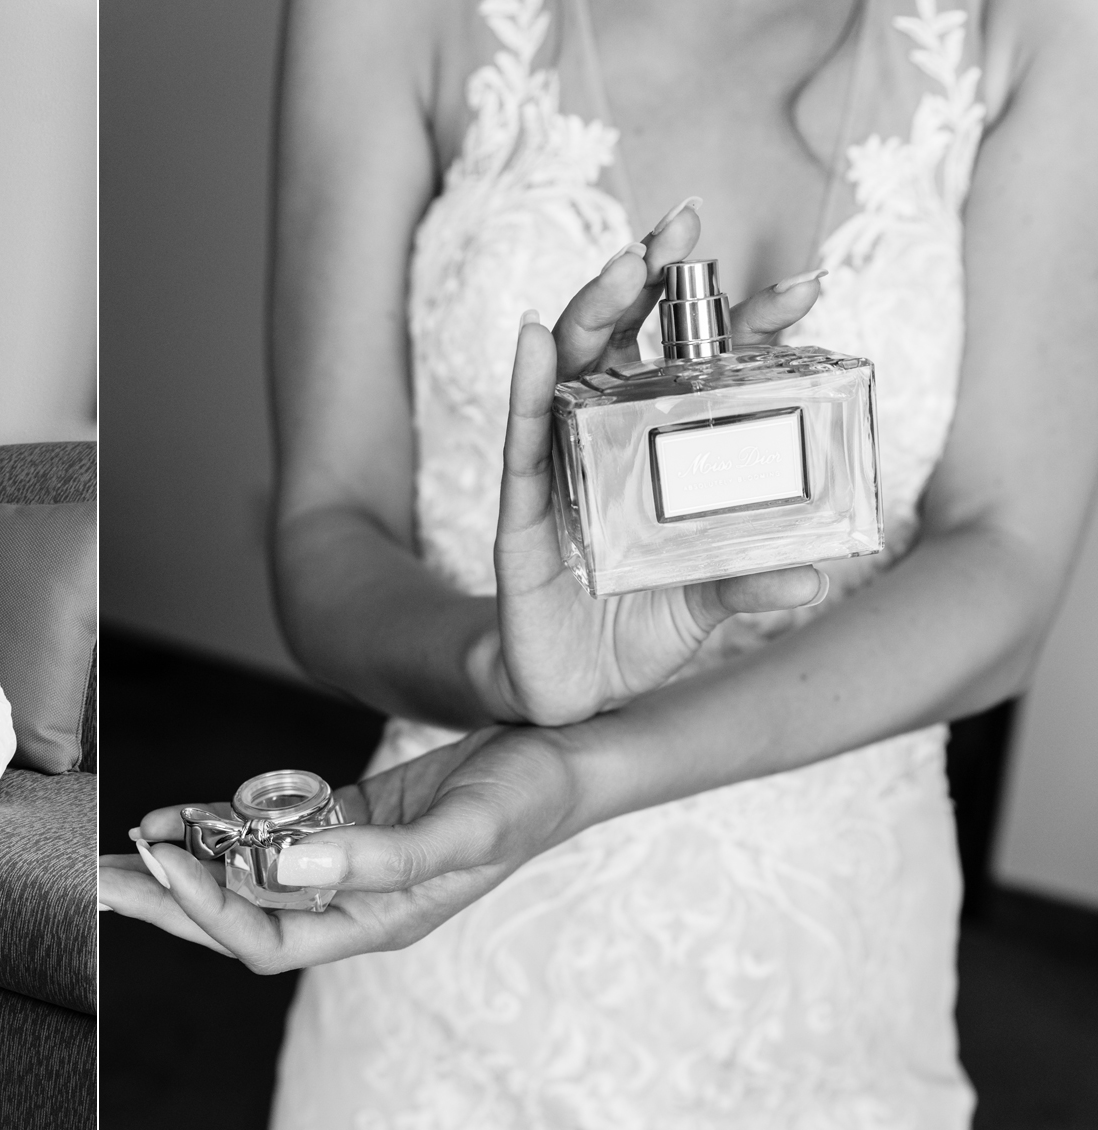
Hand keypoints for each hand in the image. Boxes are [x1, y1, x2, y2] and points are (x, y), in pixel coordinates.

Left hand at [99, 726, 585, 971]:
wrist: (567, 753)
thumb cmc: (527, 799)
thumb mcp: (461, 831)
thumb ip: (376, 859)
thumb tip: (283, 868)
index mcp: (373, 923)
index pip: (262, 936)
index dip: (204, 906)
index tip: (158, 859)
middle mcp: (349, 903)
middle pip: (234, 917)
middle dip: (165, 899)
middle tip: (94, 880)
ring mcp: (343, 864)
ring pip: (245, 874)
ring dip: (185, 859)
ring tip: (125, 840)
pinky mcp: (346, 821)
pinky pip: (268, 833)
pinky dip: (223, 822)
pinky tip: (180, 812)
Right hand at [485, 200, 831, 727]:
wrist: (568, 700)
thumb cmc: (633, 635)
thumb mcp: (702, 606)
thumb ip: (746, 581)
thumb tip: (811, 573)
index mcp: (660, 457)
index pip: (703, 375)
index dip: (747, 328)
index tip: (803, 286)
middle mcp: (607, 448)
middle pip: (627, 348)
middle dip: (651, 283)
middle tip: (679, 227)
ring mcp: (559, 474)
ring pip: (569, 374)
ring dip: (592, 314)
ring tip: (620, 268)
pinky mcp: (520, 516)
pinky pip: (520, 441)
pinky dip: (525, 386)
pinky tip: (530, 339)